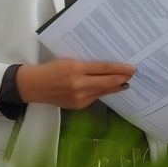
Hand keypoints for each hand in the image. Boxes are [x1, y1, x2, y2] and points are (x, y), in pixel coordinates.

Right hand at [16, 59, 134, 108]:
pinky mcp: (78, 106)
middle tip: (133, 74)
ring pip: (103, 91)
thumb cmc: (51, 69)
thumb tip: (106, 67)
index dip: (119, 68)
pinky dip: (104, 92)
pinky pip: (95, 97)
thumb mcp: (68, 61)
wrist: (34, 86)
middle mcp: (79, 84)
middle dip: (122, 78)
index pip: (103, 68)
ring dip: (116, 86)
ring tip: (126, 82)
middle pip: (107, 81)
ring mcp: (79, 97)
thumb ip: (86, 64)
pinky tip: (111, 88)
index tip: (131, 67)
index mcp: (76, 69)